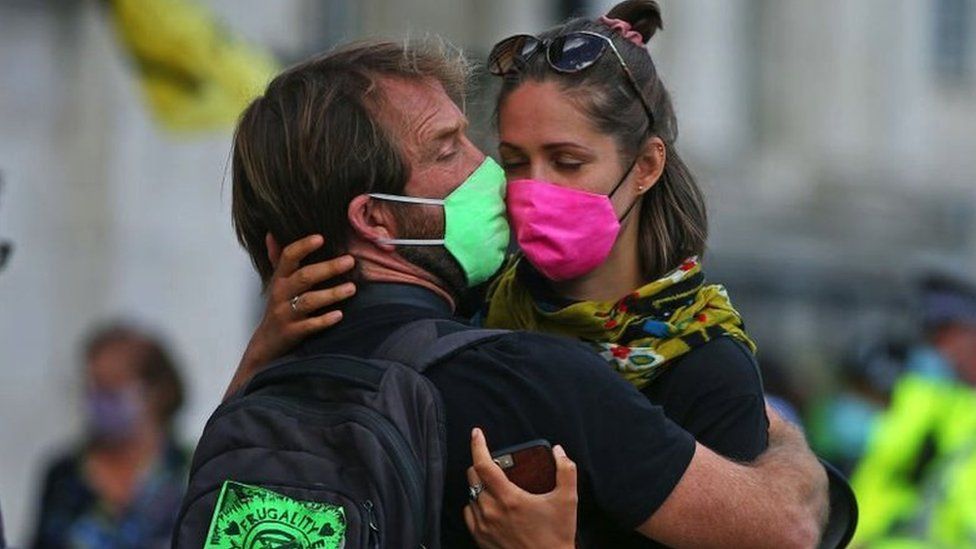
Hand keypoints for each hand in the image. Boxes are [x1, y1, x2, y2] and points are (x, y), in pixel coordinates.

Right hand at [225, 234, 355, 398]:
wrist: (266, 344)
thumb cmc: (278, 308)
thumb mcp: (276, 282)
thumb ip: (277, 259)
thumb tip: (272, 234)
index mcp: (279, 279)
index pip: (288, 257)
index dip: (303, 246)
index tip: (321, 237)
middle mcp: (281, 294)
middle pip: (304, 277)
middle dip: (328, 268)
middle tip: (350, 261)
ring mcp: (286, 314)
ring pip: (308, 301)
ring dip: (331, 294)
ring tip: (352, 288)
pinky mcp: (292, 332)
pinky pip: (309, 326)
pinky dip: (324, 320)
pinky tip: (340, 315)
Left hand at [463, 428, 577, 548]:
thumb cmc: (557, 537)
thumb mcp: (568, 501)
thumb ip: (566, 470)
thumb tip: (559, 451)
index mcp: (509, 499)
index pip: (484, 464)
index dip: (478, 445)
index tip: (477, 433)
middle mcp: (491, 511)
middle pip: (472, 477)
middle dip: (480, 465)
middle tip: (495, 464)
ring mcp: (483, 527)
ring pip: (470, 495)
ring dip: (479, 486)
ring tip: (495, 486)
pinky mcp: (480, 540)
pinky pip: (469, 514)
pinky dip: (476, 504)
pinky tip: (490, 505)